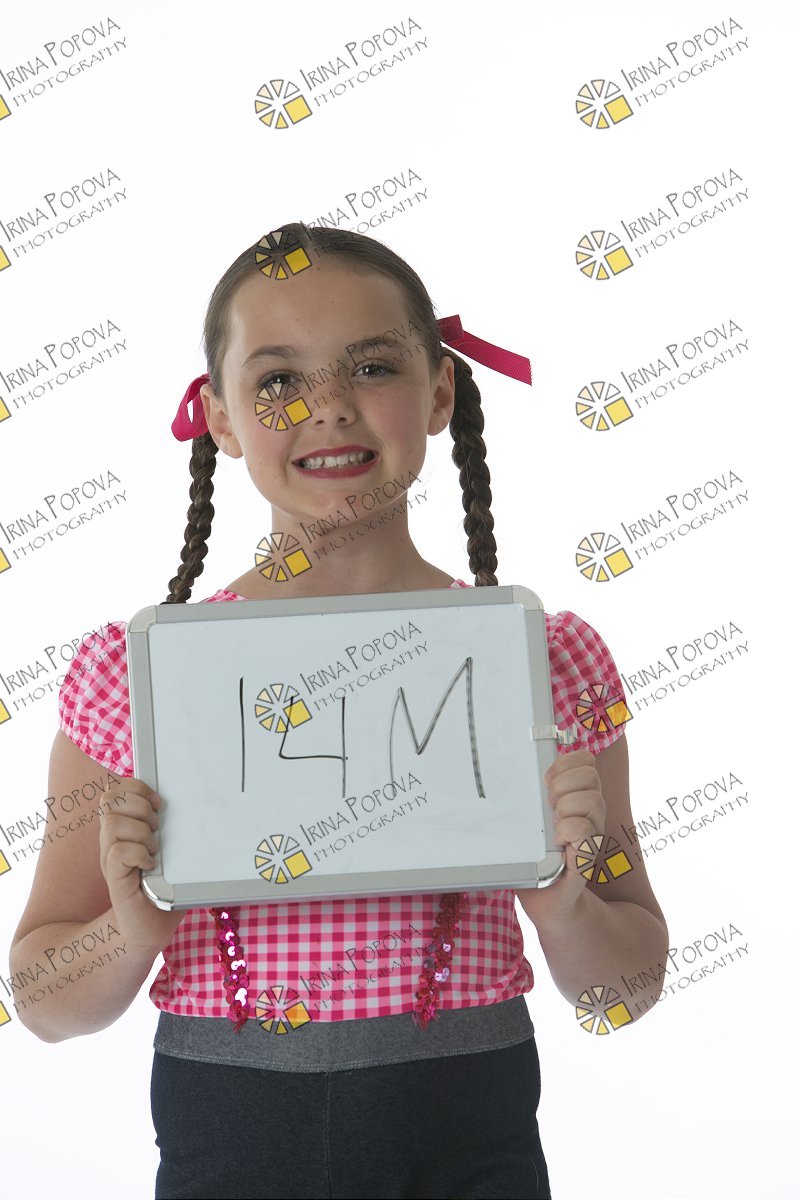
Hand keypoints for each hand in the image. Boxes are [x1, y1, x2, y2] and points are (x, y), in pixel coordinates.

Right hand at [98, 778, 184, 952]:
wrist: (148, 931)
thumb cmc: (163, 890)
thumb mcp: (169, 854)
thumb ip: (172, 829)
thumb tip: (201, 804)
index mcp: (122, 830)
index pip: (114, 791)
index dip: (136, 788)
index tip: (159, 803)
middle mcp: (110, 841)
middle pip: (110, 800)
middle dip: (139, 806)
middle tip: (157, 827)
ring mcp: (110, 860)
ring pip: (113, 824)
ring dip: (141, 832)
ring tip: (154, 849)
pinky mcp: (115, 880)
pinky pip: (118, 852)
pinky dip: (138, 853)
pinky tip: (150, 865)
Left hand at [516, 748, 605, 925]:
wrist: (547, 903)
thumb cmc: (533, 860)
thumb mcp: (529, 823)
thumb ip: (527, 798)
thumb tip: (502, 771)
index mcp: (578, 799)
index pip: (586, 761)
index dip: (566, 764)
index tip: (546, 781)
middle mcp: (591, 814)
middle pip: (591, 776)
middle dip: (563, 785)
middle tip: (547, 805)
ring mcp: (593, 834)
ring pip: (591, 800)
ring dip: (565, 809)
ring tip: (552, 826)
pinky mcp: (587, 857)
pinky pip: (584, 830)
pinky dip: (567, 831)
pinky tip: (557, 843)